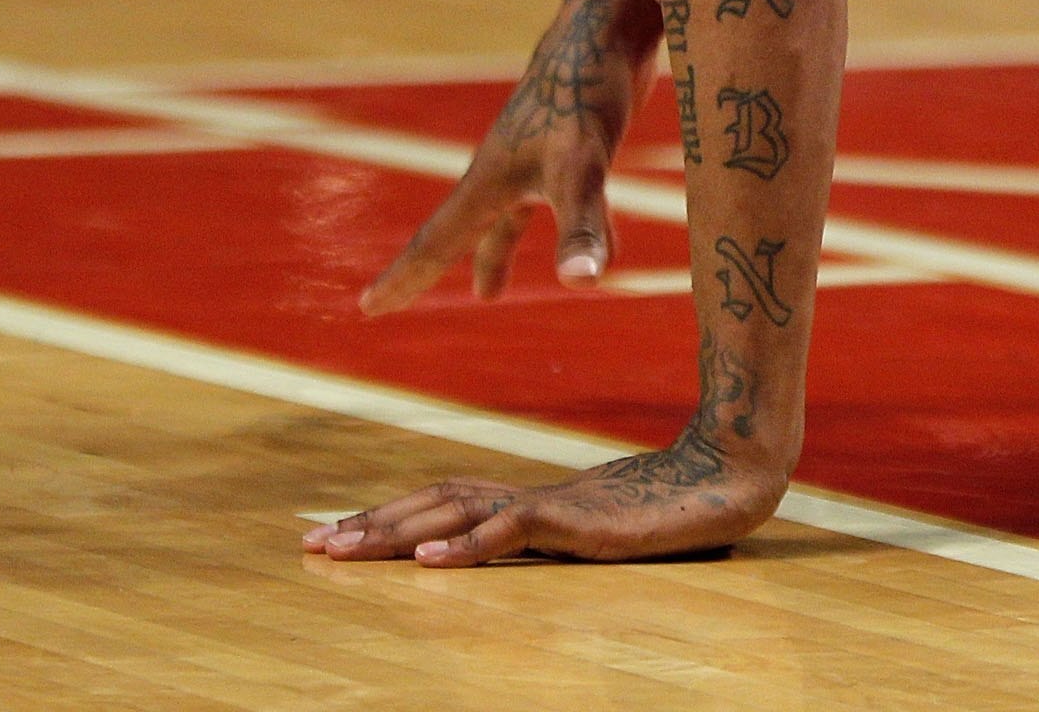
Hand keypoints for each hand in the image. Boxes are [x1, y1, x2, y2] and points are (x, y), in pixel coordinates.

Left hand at [301, 441, 781, 566]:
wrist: (727, 478)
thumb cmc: (669, 505)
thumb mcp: (594, 528)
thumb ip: (554, 532)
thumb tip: (516, 543)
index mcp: (530, 497)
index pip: (444, 498)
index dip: (389, 512)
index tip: (336, 530)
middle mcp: (529, 495)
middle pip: (434, 500)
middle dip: (370, 523)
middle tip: (311, 543)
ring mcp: (551, 504)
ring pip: (455, 510)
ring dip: (394, 531)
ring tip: (343, 550)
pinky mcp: (577, 519)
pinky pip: (510, 530)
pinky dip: (465, 545)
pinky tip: (427, 562)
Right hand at [361, 0, 660, 311]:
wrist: (606, 26)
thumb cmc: (585, 92)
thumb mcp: (584, 166)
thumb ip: (582, 224)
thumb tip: (581, 283)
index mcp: (490, 180)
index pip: (436, 241)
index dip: (404, 278)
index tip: (366, 308)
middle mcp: (503, 169)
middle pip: (458, 232)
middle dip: (430, 268)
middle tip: (394, 298)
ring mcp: (535, 155)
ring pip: (507, 219)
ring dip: (494, 252)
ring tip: (488, 293)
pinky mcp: (572, 143)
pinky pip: (556, 198)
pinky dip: (569, 228)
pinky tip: (599, 246)